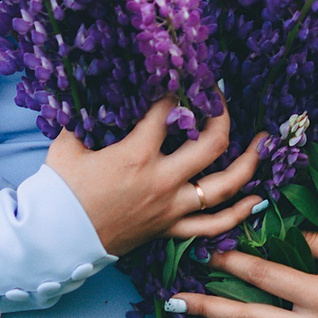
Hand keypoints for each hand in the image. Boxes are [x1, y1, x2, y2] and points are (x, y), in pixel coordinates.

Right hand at [45, 101, 263, 256]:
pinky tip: (256, 200)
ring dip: (249, 163)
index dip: (177, 89)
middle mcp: (162, 181)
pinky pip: (213, 227)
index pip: (169, 112)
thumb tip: (96, 94)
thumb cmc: (58, 192)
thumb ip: (87, 118)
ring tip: (264, 143)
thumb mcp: (68, 145)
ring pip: (224, 187)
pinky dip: (238, 214)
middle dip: (222, 117)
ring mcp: (170, 209)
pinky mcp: (169, 230)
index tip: (180, 77)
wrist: (53, 241)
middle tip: (220, 100)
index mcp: (137, 155)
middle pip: (211, 145)